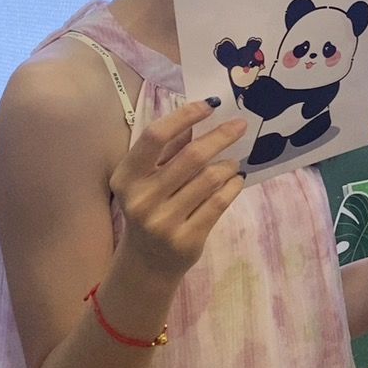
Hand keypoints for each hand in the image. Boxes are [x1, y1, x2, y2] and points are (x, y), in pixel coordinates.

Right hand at [109, 100, 246, 280]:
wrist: (147, 262)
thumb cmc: (151, 208)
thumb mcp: (148, 180)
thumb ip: (169, 150)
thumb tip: (199, 114)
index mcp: (126, 177)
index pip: (155, 136)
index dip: (184, 116)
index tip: (210, 105)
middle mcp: (141, 199)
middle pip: (191, 156)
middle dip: (220, 136)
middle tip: (240, 125)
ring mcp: (163, 221)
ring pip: (209, 179)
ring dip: (227, 165)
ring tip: (233, 162)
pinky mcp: (186, 239)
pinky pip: (219, 203)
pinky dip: (233, 186)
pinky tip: (236, 180)